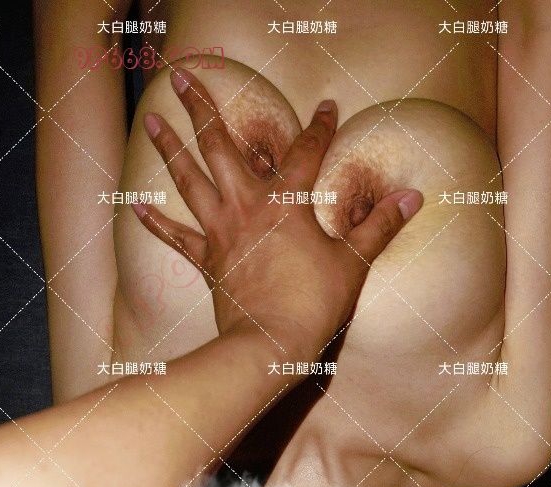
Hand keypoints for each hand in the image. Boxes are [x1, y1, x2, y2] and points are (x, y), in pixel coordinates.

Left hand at [133, 67, 422, 358]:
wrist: (269, 345)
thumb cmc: (313, 305)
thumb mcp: (354, 264)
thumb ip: (380, 227)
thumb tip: (413, 197)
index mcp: (286, 202)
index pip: (307, 152)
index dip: (321, 128)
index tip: (328, 107)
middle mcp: (246, 206)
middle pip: (220, 145)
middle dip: (201, 107)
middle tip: (180, 76)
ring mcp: (221, 232)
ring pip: (190, 179)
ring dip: (169, 147)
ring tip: (152, 119)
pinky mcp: (206, 261)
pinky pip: (176, 237)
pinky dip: (157, 222)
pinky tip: (138, 206)